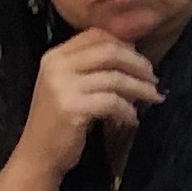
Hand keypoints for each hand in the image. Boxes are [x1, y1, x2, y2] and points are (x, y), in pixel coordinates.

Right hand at [16, 27, 164, 173]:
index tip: (140, 60)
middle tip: (153, 78)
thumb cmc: (58, 122)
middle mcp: (57, 66)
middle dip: (137, 64)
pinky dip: (127, 110)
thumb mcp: (68, 86)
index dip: (124, 44)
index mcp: (55, 56)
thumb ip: (90, 67)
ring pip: (114, 77)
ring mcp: (63, 87)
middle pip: (109, 51)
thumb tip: (131, 51)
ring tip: (152, 97)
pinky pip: (112, 102)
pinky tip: (132, 119)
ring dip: (139, 88)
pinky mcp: (72, 109)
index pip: (96, 35)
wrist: (38, 155)